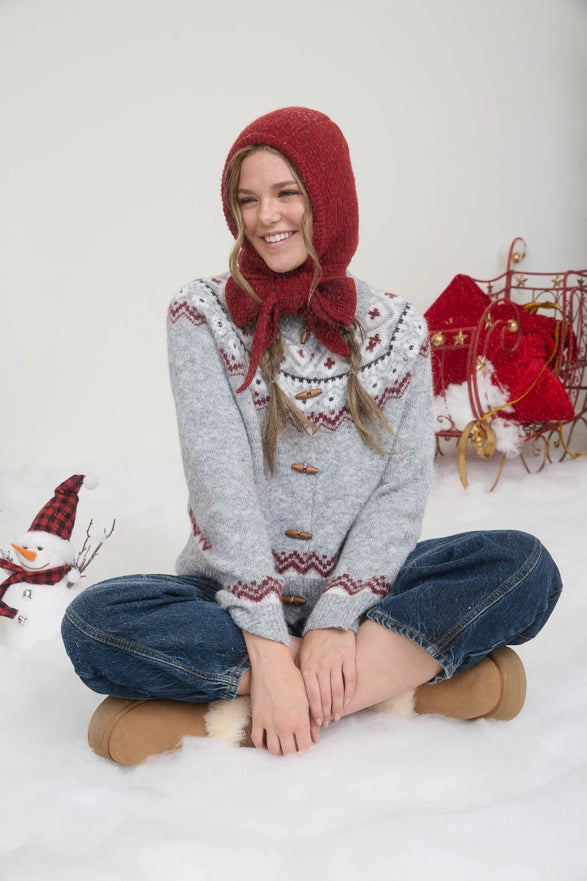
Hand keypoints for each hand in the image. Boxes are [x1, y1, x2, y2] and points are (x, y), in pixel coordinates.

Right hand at [244, 633, 313, 755]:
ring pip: (274, 750)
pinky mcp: (257, 719)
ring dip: (279, 750)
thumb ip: (311, 720)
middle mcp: (284, 726)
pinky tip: (268, 741)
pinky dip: (263, 745)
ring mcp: (269, 724)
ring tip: (283, 744)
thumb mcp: (307, 698)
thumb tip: (315, 738)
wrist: (272, 665)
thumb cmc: (292, 678)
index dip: (307, 746)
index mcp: (299, 721)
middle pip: (290, 752)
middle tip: (295, 744)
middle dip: (294, 751)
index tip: (306, 741)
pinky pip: (257, 740)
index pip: (305, 746)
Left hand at [298, 629, 356, 731]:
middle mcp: (322, 665)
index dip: (315, 711)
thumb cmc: (312, 641)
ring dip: (337, 706)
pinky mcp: (348, 657)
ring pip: (338, 690)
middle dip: (325, 712)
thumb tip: (295, 697)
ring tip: (336, 717)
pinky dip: (349, 693)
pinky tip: (347, 702)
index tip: (317, 722)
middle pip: (325, 695)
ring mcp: (336, 661)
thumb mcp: (301, 655)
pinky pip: (350, 679)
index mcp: (308, 666)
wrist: (328, 621)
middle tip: (326, 723)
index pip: (312, 694)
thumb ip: (300, 674)